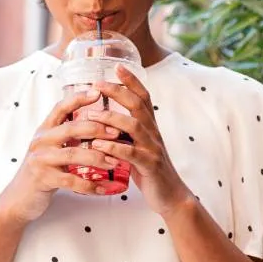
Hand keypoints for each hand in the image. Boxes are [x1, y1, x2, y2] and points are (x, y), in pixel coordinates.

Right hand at [0, 90, 122, 226]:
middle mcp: (41, 141)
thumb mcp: (52, 147)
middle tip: (117, 132)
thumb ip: (68, 136)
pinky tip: (102, 188)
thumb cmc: (43, 170)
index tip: (98, 91)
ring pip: (72, 154)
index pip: (61, 107)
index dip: (79, 98)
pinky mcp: (43, 179)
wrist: (19, 197)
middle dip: (97, 129)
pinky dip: (89, 185)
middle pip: (71, 128)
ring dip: (97, 158)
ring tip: (115, 162)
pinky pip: (70, 180)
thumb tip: (99, 124)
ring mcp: (40, 159)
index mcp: (45, 129)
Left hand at [86, 64, 194, 216]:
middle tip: (98, 83)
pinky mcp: (149, 165)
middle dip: (118, 92)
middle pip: (138, 105)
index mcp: (150, 126)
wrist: (170, 196)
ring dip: (112, 118)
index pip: (143, 96)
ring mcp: (152, 148)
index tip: (117, 65)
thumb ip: (125, 133)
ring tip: (91, 115)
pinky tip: (98, 146)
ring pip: (134, 126)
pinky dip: (114, 148)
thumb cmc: (149, 170)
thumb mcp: (138, 146)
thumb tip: (104, 119)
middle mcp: (153, 133)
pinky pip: (131, 154)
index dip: (131, 80)